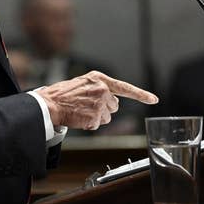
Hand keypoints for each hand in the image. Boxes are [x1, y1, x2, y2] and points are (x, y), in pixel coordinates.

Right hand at [36, 71, 158, 129]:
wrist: (49, 103)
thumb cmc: (63, 94)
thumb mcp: (83, 83)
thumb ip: (99, 88)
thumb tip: (112, 100)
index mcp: (99, 79)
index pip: (125, 88)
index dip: (141, 94)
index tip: (153, 99)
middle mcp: (102, 89)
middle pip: (114, 106)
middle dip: (104, 108)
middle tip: (87, 106)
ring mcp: (100, 103)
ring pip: (107, 117)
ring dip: (96, 117)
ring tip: (81, 111)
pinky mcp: (95, 116)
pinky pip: (97, 124)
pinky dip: (89, 124)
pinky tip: (79, 117)